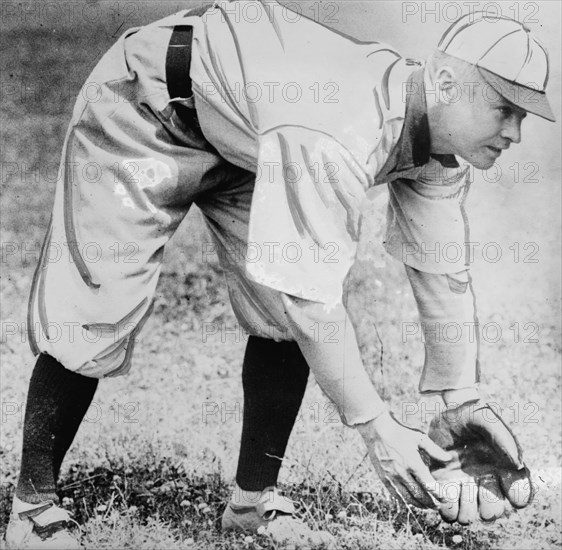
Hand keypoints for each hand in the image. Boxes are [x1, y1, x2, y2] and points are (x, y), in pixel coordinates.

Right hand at [357, 411, 452, 507]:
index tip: (445, 499)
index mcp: (413, 463)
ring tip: (426, 506)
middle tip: (438, 506)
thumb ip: (434, 450)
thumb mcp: (419, 438)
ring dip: (419, 504)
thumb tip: (449, 458)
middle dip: (430, 503)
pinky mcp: (384, 478)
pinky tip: (410, 501)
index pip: (429, 485)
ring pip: (407, 498)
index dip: (438, 495)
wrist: (377, 431)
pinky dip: (405, 500)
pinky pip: (395, 494)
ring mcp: (392, 477)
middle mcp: (403, 473)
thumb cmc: (400, 433)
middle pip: (419, 495)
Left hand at [428, 401, 532, 523]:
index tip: (506, 482)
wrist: (442, 411)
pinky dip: (448, 507)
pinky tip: (446, 491)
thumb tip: (517, 464)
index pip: (519, 493)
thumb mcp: (486, 419)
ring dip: (467, 509)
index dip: (517, 495)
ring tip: (461, 487)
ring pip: (471, 515)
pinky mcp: (445, 487)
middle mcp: (487, 482)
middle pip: (495, 510)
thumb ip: (502, 438)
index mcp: (504, 469)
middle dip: (489, 505)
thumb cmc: (469, 413)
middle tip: (478, 486)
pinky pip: (449, 510)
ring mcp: (465, 487)